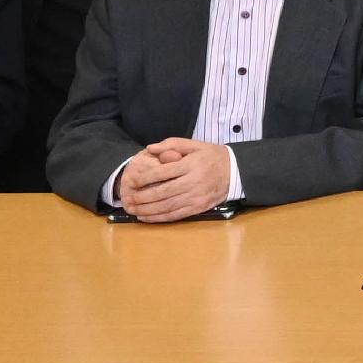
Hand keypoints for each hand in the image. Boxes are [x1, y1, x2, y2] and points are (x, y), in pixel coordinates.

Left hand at [119, 139, 234, 221]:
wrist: (235, 171)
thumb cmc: (211, 156)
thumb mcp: (195, 145)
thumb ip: (172, 144)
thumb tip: (150, 148)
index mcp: (191, 165)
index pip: (163, 172)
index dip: (144, 178)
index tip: (132, 180)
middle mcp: (194, 182)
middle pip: (162, 192)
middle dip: (142, 196)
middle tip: (128, 198)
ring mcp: (196, 197)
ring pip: (167, 206)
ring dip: (147, 209)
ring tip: (132, 209)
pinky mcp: (199, 208)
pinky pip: (176, 215)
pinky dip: (159, 218)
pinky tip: (146, 217)